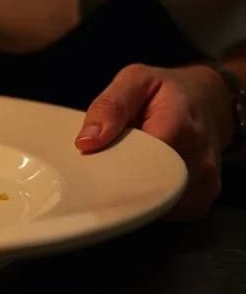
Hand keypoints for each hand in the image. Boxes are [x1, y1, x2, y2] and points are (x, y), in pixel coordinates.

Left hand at [75, 63, 233, 217]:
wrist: (208, 102)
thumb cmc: (168, 92)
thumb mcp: (135, 80)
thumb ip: (110, 106)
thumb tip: (86, 142)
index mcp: (180, 125)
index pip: (142, 163)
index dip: (112, 168)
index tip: (92, 167)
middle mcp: (200, 160)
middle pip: (148, 189)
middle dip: (121, 184)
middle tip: (105, 168)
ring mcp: (205, 185)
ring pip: (156, 206)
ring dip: (135, 193)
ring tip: (128, 167)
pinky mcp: (202, 201)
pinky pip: (166, 213)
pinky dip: (149, 201)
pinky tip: (144, 179)